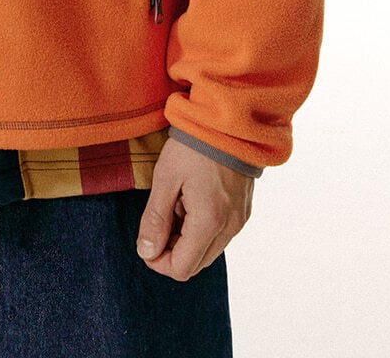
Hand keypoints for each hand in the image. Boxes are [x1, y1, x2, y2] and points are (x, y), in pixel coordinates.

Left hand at [136, 138, 253, 280]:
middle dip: (172, 251)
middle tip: (159, 219)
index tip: (145, 241)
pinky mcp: (243, 212)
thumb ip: (155, 218)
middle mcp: (229, 229)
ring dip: (187, 239)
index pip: (182, 269)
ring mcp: (239, 221)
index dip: (158, 261)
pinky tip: (192, 199)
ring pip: (208, 251)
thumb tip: (146, 252)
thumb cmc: (194, 146)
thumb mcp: (166, 177)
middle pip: (196, 264)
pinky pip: (220, 235)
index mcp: (209, 223)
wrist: (229, 122)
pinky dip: (201, 228)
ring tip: (177, 203)